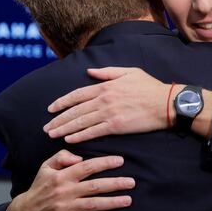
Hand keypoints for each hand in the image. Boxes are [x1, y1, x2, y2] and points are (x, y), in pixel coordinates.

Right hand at [5, 150, 133, 210]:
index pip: (86, 167)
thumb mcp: (45, 167)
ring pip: (92, 204)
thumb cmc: (40, 188)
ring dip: (111, 202)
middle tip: (132, 182)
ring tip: (128, 200)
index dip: (104, 163)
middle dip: (114, 183)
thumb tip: (79, 157)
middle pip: (94, 186)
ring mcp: (64, 208)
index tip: (120, 161)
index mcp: (61, 176)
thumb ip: (62, 157)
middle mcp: (64, 191)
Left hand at [43, 67, 172, 142]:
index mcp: (105, 86)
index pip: (77, 95)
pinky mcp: (116, 126)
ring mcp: (109, 113)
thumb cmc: (149, 87)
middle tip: (46, 127)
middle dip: (58, 119)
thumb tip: (89, 71)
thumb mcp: (128, 72)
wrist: (165, 103)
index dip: (62, 102)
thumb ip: (107, 72)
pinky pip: (93, 132)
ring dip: (64, 128)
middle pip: (75, 110)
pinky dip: (79, 136)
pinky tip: (69, 139)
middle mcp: (103, 99)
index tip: (51, 109)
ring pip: (81, 122)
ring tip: (52, 134)